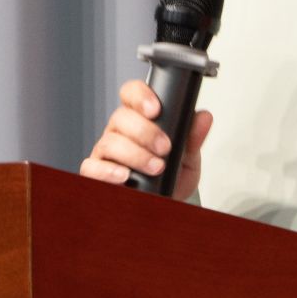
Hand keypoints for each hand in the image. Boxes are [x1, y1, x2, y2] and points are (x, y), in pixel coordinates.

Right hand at [80, 79, 213, 199]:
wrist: (167, 203)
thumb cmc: (173, 175)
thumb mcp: (189, 156)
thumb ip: (193, 136)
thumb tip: (204, 117)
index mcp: (139, 118)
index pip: (131, 94)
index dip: (140, 96)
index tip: (156, 109)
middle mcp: (120, 131)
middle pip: (121, 117)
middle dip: (145, 132)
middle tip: (165, 147)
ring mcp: (106, 151)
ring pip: (109, 142)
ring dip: (135, 155)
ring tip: (155, 167)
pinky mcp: (98, 172)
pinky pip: (92, 167)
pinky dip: (108, 171)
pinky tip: (125, 176)